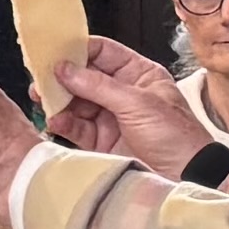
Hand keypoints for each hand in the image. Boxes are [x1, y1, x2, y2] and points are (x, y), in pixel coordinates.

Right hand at [47, 37, 221, 177]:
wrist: (186, 178)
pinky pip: (76, 127)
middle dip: (62, 78)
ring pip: (76, 102)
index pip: (103, 52)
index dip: (79, 50)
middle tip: (42, 79)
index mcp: (138, 75)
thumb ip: (98, 85)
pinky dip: (63, 123)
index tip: (55, 52)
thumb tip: (66, 68)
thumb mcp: (138, 103)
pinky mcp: (102, 141)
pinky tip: (56, 120)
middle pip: (84, 77)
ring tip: (44, 100)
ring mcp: (111, 117)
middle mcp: (123, 93)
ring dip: (59, 101)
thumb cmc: (177, 137)